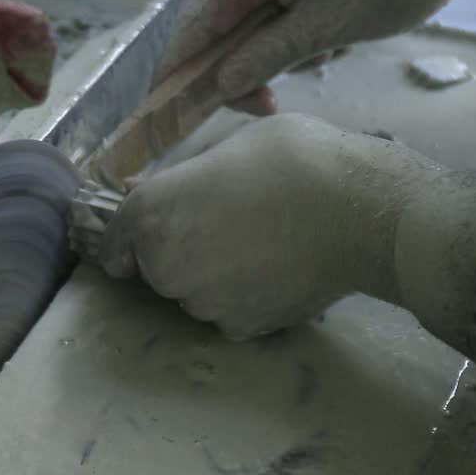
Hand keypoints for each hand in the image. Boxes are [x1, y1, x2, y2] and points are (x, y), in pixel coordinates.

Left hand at [98, 114, 429, 339]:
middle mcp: (164, 262)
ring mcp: (200, 301)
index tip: (140, 239)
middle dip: (178, 252)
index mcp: (152, 210)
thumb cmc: (295, 160)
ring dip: (211, 278)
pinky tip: (276, 272)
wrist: (359, 212)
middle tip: (224, 228)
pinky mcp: (238, 328)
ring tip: (258, 247)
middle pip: (156, 267)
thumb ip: (191, 178)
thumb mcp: (230, 146)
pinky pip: (229, 314)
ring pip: (193, 294)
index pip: (116, 240)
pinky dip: (244, 300)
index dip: (127, 239)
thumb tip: (176, 191)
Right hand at [163, 0, 462, 115]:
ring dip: (287, 51)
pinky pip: (289, 11)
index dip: (182, 65)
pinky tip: (341, 38)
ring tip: (332, 52)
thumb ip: (267, 57)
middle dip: (249, 66)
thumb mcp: (326, 29)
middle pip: (230, 26)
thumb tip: (221, 85)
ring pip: (263, 23)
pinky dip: (305, 35)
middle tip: (267, 105)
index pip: (204, 22)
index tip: (166, 103)